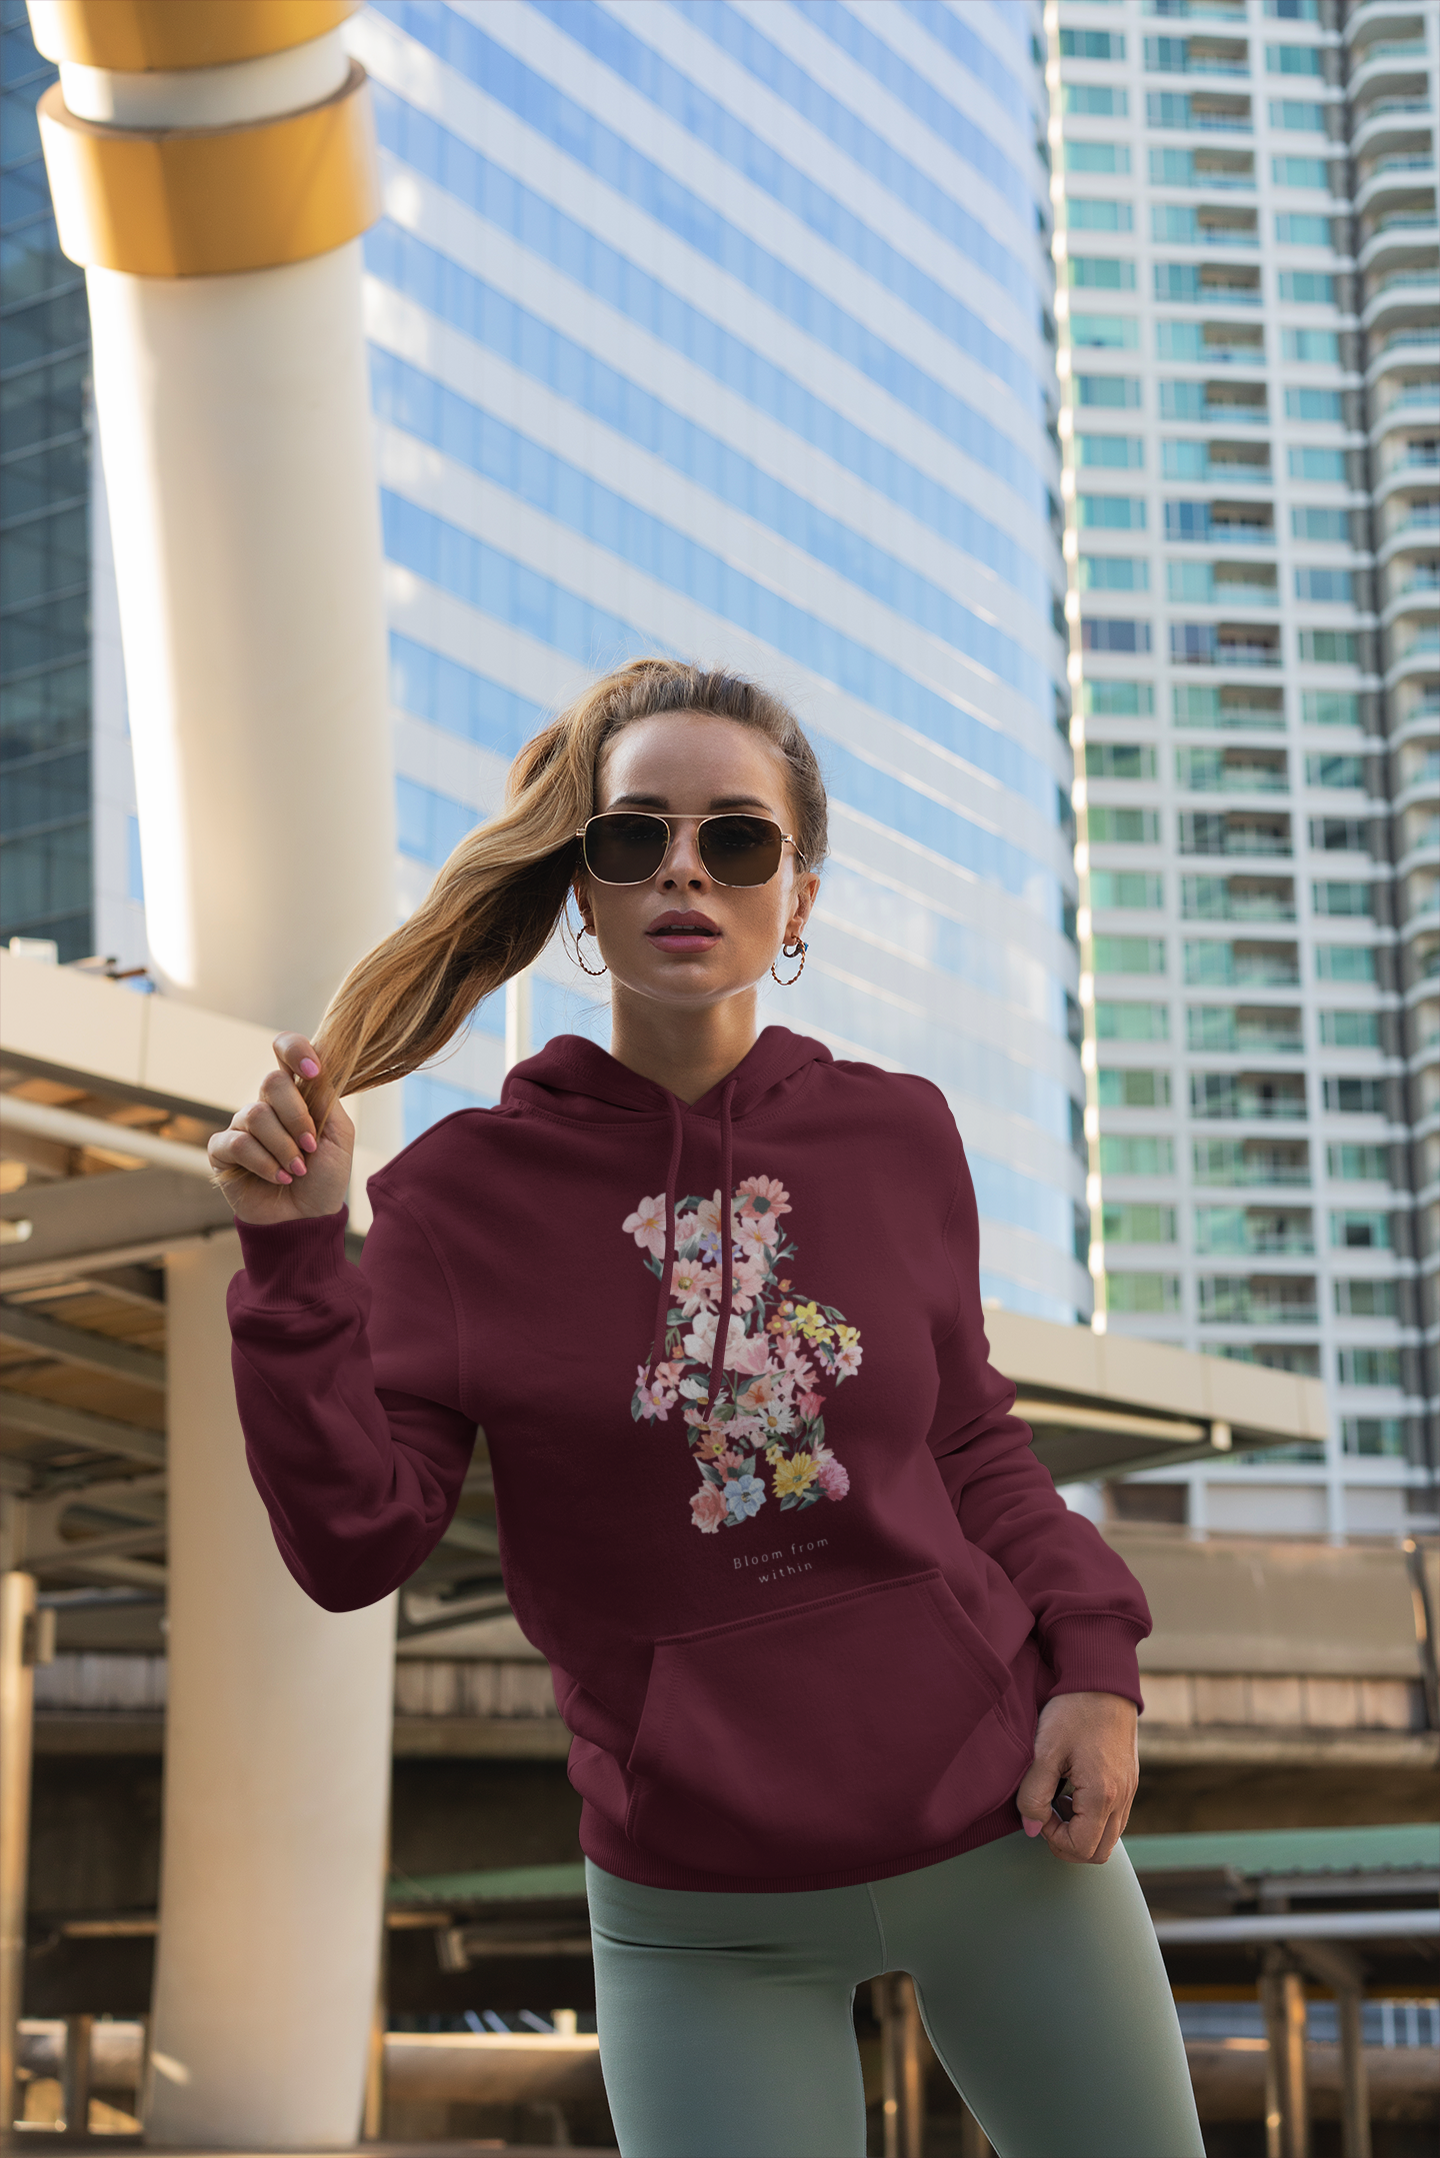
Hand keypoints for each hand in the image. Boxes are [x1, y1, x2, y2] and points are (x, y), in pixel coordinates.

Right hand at [207, 1033, 352, 1226]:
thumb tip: (312, 1072)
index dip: (296, 1050)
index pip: (286, 1051)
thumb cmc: (324, 1178)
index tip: (313, 1070)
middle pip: (271, 1082)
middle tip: (310, 1146)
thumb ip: (327, 1101)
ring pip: (256, 1115)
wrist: (307, 1219)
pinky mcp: (223, 1151)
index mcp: (296, 1094)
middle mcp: (267, 1105)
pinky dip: (263, 1163)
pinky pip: (238, 1142)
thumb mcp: (340, 1137)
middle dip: (296, 1117)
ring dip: (282, 1147)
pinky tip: (277, 1177)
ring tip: (296, 1170)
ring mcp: (242, 1126)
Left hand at [1015, 1690, 1137, 1864]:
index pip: (1082, 1849)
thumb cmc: (1073, 1711)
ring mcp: (1129, 1791)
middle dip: (1068, 1844)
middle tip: (1046, 1815)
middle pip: (1098, 1853)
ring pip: (1109, 1838)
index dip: (1053, 1839)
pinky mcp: (1129, 1781)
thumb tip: (1031, 1828)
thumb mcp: (1044, 1751)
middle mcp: (1123, 1799)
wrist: (1103, 1680)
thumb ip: (1033, 1795)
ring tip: (1058, 1800)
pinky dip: (1093, 1817)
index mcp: (1103, 1795)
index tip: (1039, 1810)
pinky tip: (1073, 1790)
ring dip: (1080, 1831)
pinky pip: (1115, 1818)